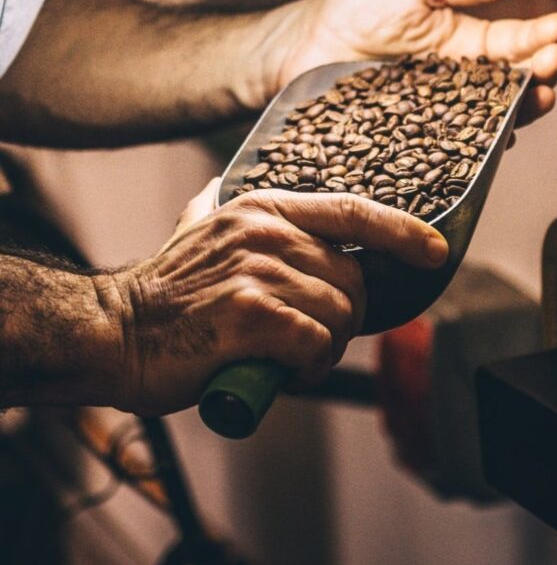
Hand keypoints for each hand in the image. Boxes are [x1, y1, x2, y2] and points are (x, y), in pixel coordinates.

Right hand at [110, 180, 448, 415]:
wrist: (112, 333)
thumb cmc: (165, 296)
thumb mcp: (197, 231)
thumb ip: (227, 212)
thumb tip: (235, 194)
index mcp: (264, 210)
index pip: (354, 211)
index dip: (403, 232)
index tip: (436, 252)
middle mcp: (266, 233)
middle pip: (353, 280)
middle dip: (344, 319)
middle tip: (308, 339)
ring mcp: (260, 272)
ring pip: (339, 316)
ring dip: (324, 349)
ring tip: (287, 355)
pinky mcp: (253, 315)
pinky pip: (317, 345)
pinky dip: (309, 367)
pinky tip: (281, 370)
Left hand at [269, 0, 556, 128]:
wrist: (300, 46)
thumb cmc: (355, 8)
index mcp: (466, 43)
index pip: (513, 42)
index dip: (539, 36)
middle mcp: (461, 84)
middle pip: (513, 87)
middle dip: (540, 76)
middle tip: (551, 65)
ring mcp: (442, 117)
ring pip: (493, 121)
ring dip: (522, 113)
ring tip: (539, 100)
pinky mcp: (419, 144)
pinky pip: (455, 150)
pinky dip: (480, 148)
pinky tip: (497, 141)